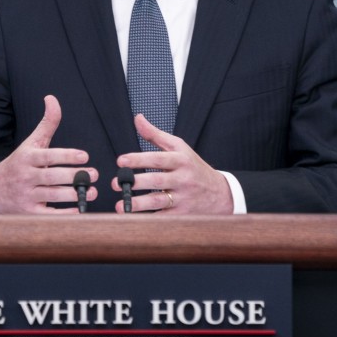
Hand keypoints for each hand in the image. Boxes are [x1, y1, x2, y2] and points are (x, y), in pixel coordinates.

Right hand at [0, 95, 97, 213]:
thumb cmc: (18, 163)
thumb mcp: (31, 143)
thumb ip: (46, 123)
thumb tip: (52, 99)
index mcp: (27, 158)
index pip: (48, 156)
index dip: (67, 156)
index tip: (85, 156)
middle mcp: (25, 176)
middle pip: (52, 177)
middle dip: (75, 176)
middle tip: (94, 175)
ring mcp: (26, 196)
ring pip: (53, 196)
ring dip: (74, 194)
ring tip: (92, 191)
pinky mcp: (28, 212)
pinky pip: (49, 214)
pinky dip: (65, 213)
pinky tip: (79, 209)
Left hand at [113, 114, 232, 214]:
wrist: (220, 193)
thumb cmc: (193, 166)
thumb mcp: (179, 147)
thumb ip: (155, 135)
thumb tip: (138, 118)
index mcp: (181, 160)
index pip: (158, 158)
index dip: (139, 159)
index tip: (121, 161)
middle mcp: (183, 178)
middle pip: (158, 180)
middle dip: (136, 182)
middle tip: (116, 183)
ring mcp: (183, 198)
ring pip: (160, 201)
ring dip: (139, 204)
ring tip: (121, 205)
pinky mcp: (182, 214)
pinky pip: (164, 217)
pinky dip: (149, 218)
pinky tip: (133, 219)